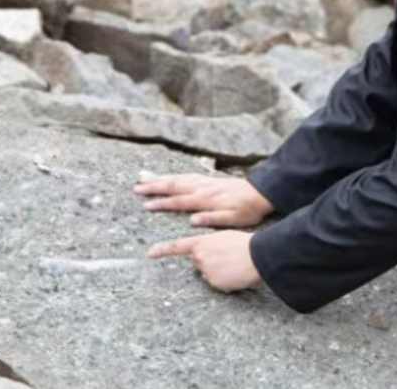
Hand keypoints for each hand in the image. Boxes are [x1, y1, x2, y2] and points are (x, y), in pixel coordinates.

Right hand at [134, 172, 273, 227]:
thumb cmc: (247, 210)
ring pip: (177, 178)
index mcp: (205, 199)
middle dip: (153, 187)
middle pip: (173, 186)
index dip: (162, 203)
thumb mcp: (233, 219)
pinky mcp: (208, 179)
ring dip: (160, 179)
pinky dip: (173, 175)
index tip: (146, 205)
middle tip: (136, 188)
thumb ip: (212, 219)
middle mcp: (202, 188)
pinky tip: (167, 176)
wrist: (260, 193)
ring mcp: (204, 182)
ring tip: (143, 178)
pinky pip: (186, 175)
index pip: (178, 201)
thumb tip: (192, 220)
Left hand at [147, 231, 260, 291]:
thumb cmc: (245, 244)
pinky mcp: (214, 282)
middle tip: (226, 258)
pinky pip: (218, 284)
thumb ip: (209, 245)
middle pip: (198, 262)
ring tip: (234, 266)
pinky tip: (236, 275)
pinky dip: (226, 282)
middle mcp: (200, 257)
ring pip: (208, 274)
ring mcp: (206, 270)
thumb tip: (204, 256)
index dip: (162, 250)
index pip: (177, 246)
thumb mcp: (224, 238)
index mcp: (202, 242)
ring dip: (218, 272)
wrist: (257, 255)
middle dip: (208, 261)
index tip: (149, 254)